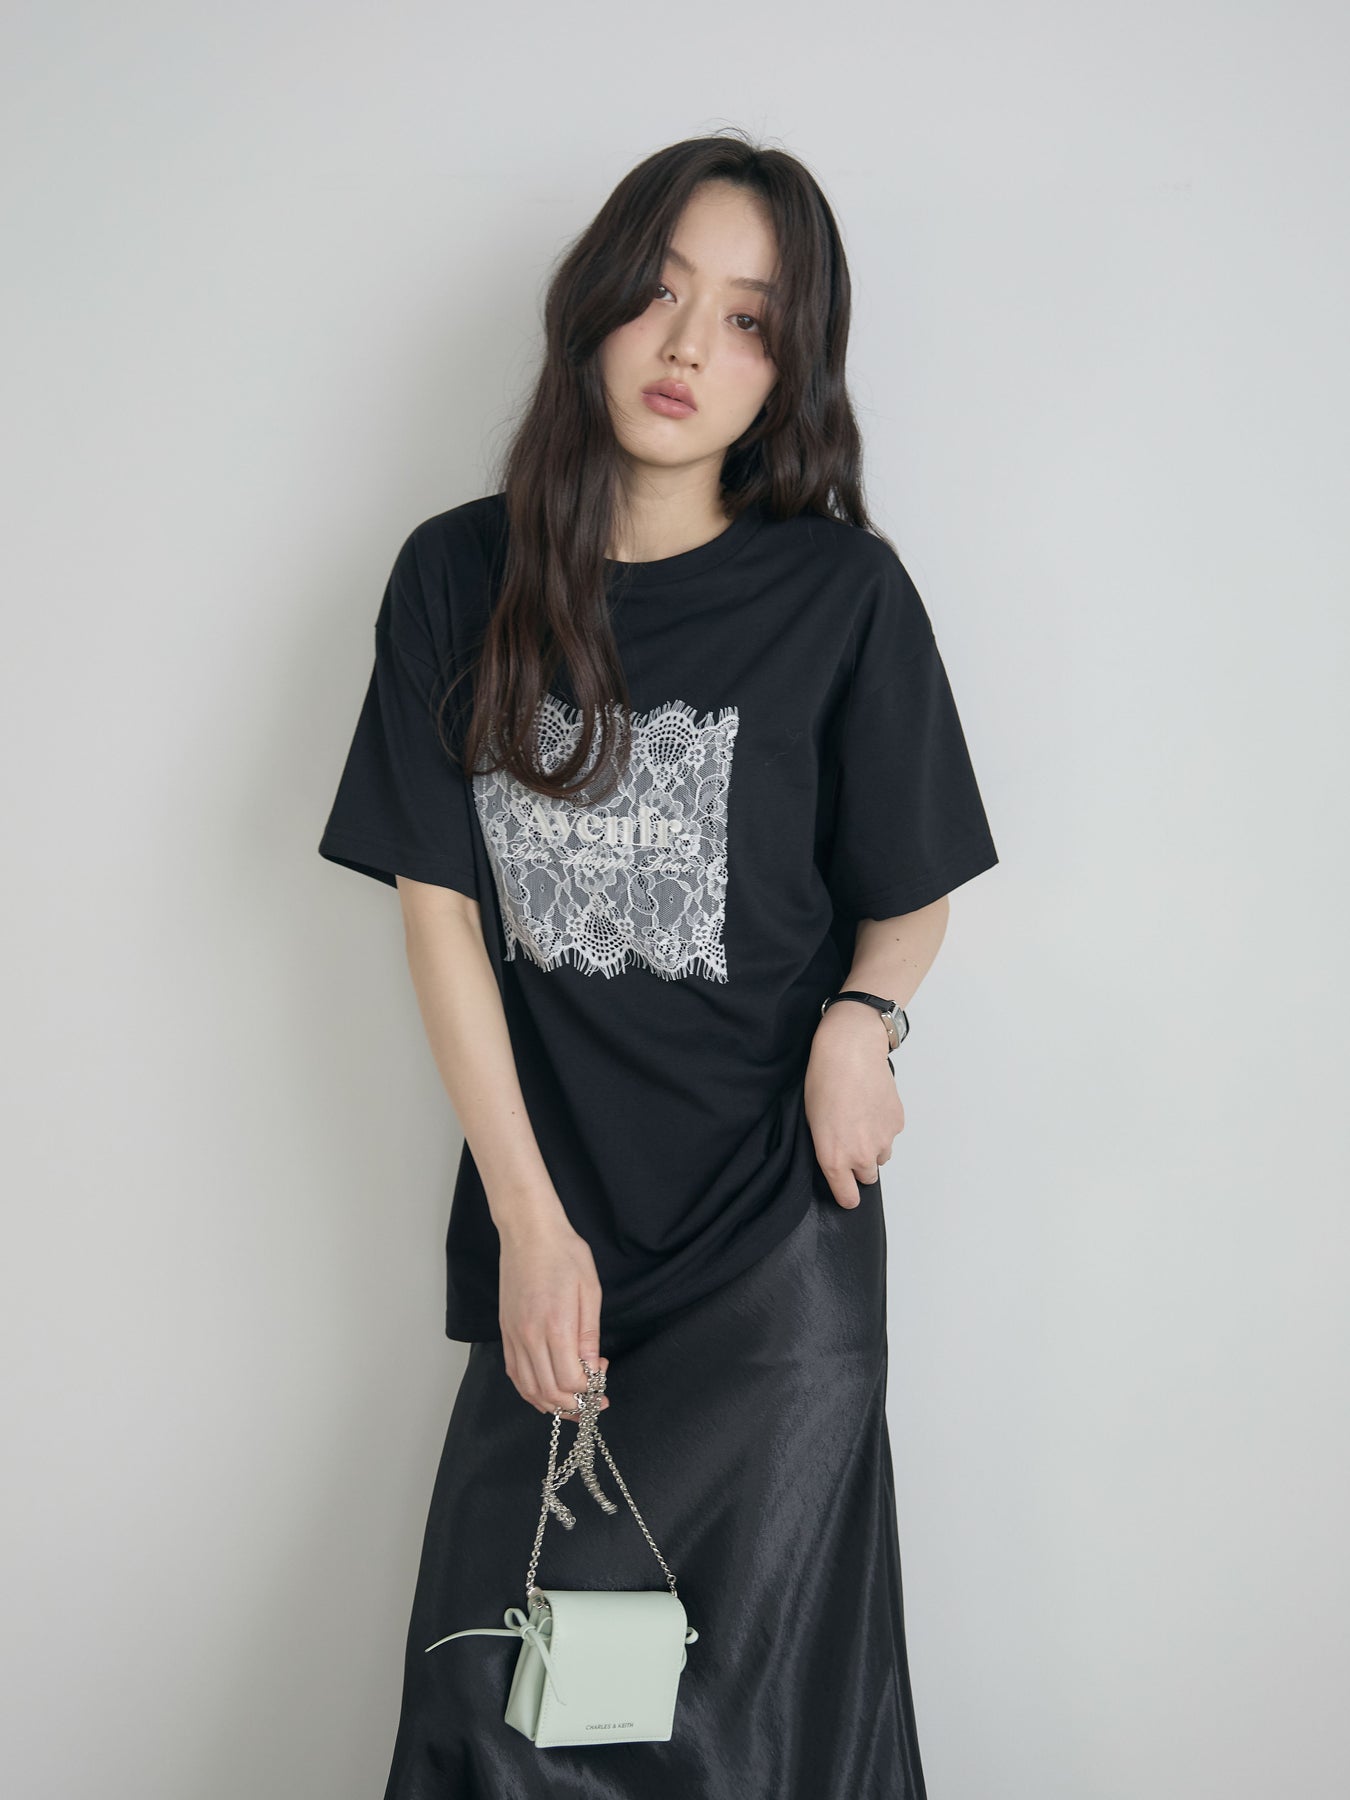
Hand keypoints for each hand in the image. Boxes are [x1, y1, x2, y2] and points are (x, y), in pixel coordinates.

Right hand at [497, 1210, 611, 1415]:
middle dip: (574, 1406)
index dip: (588, 1389)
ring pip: (528, 1388)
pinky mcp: (505, 1331)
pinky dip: (530, 1390)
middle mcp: (530, 1336)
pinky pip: (514, 1373)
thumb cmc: (564, 1254)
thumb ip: (590, 1334)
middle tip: (594, 1402)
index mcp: (555, 1325)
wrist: (529, 1232)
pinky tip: (546, 1391)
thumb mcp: (590, 1290)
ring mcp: (514, 1335)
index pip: (569, 1380)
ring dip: (551, 1404)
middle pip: (549, 1391)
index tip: (601, 1378)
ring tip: (572, 1404)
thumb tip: (593, 1367)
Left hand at [804, 1003, 905, 1207]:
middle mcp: (861, 1156)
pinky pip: (891, 1134)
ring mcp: (883, 1140)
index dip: (846, 1195)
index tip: (845, 1190)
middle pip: (867, 1178)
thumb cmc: (824, 1081)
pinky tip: (871, 1105)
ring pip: (881, 1156)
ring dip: (873, 1145)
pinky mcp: (897, 1123)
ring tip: (860, 1119)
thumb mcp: (811, 1120)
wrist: (850, 1052)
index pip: (848, 1198)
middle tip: (849, 1141)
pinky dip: (883, 1126)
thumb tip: (835, 1159)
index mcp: (834, 1159)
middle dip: (859, 1166)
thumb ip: (825, 1148)